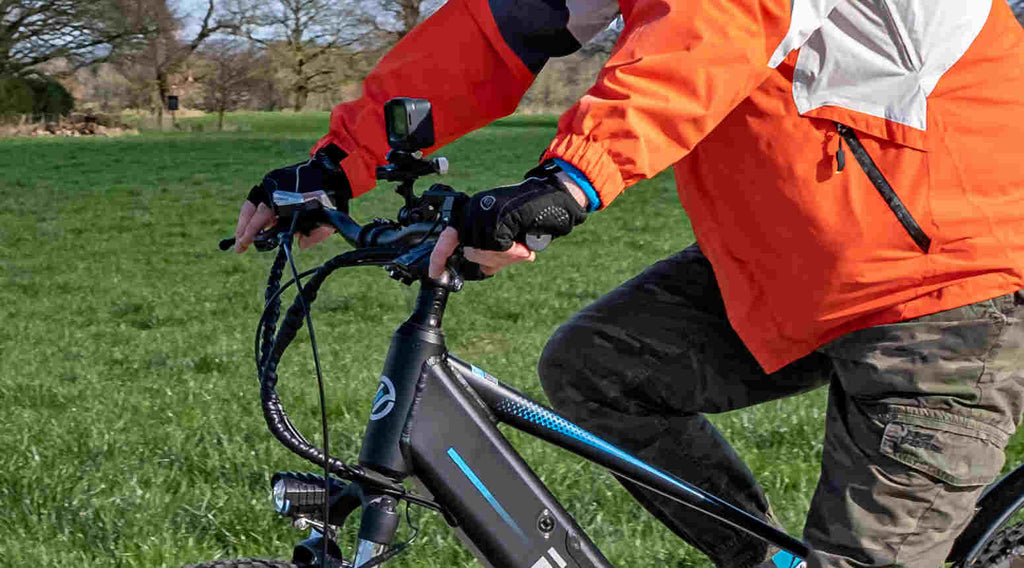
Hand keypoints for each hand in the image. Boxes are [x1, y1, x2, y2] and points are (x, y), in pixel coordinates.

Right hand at [233, 144, 351, 252]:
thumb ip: (313, 236)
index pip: (260, 218)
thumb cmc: (330, 198)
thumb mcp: (326, 221)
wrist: (333, 172)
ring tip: (242, 237)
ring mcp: (272, 183)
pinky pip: (260, 196)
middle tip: (240, 246)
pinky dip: (255, 211)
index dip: (250, 233)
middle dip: (243, 229)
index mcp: (284, 201)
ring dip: (246, 220)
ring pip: (253, 203)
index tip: (243, 245)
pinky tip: (258, 224)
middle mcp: (275, 190)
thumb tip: (299, 244)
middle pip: (251, 211)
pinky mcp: (274, 179)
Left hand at [428, 160, 588, 277]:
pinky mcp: (495, 218)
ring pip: (485, 254)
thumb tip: (481, 270)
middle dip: (493, 260)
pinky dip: (513, 252)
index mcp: (471, 214)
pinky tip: (524, 245)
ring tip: (522, 245)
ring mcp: (483, 213)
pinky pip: (499, 249)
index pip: (447, 239)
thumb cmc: (530, 216)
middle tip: (515, 251)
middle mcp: (473, 211)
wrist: (551, 198)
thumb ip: (490, 250)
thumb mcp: (504, 234)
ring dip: (506, 257)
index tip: (434, 273)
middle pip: (471, 254)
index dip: (439, 258)